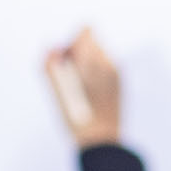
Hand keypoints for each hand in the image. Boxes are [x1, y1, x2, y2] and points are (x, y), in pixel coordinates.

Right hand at [43, 27, 121, 147]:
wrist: (100, 139)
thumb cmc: (76, 117)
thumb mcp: (56, 90)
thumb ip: (50, 65)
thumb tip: (54, 49)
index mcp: (95, 61)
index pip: (85, 31)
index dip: (71, 44)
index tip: (66, 61)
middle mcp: (110, 63)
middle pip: (92, 42)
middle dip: (78, 53)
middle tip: (71, 77)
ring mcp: (117, 72)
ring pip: (98, 55)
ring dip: (87, 64)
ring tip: (80, 87)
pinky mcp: (119, 82)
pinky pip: (104, 67)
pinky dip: (95, 74)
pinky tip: (90, 92)